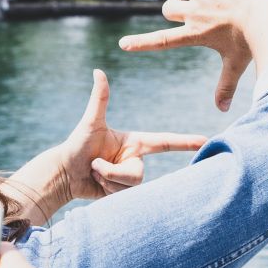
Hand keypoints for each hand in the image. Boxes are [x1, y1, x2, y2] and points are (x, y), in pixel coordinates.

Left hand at [62, 70, 207, 196]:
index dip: (185, 142)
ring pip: (130, 186)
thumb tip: (98, 71)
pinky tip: (96, 185)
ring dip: (108, 180)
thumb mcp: (90, 122)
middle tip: (95, 165)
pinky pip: (123, 197)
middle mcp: (134, 160)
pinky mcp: (122, 193)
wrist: (63, 173)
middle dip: (113, 172)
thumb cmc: (76, 145)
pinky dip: (107, 192)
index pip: (164, 141)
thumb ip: (99, 99)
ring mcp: (128, 177)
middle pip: (138, 174)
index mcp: (133, 142)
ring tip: (94, 172)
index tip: (204, 141)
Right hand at [118, 0, 267, 110]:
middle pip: (168, 9)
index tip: (123, 44)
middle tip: (198, 13)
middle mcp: (193, 13)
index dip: (140, 42)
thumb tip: (223, 112)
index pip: (161, 41)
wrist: (266, 13)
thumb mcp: (236, 65)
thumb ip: (226, 86)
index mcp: (194, 35)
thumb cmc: (252, 42)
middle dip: (178, 10)